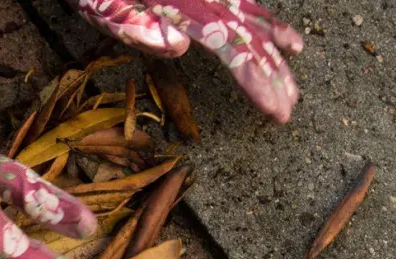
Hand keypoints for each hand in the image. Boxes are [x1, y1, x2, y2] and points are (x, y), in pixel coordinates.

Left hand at [73, 0, 302, 122]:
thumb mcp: (101, 5)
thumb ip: (135, 25)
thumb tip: (180, 46)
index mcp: (181, 6)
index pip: (231, 47)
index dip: (256, 80)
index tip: (276, 110)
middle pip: (247, 35)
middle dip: (272, 73)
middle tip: (289, 108)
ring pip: (250, 19)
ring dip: (273, 51)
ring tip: (294, 80)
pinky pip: (241, 3)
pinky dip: (265, 21)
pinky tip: (283, 38)